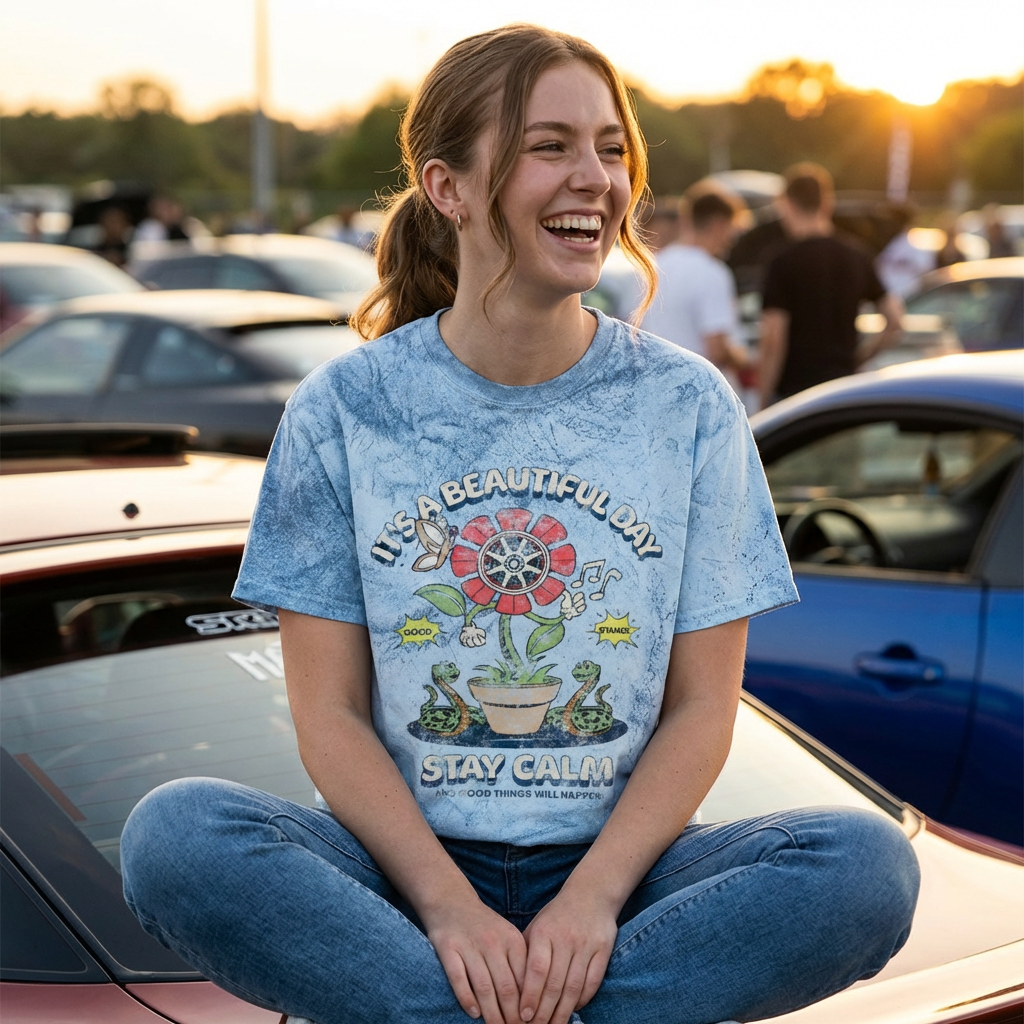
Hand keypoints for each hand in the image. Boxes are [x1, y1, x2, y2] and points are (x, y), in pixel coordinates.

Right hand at [424, 897, 527, 1023]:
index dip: (529, 1005)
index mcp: (512, 940)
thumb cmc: (484, 926)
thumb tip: (532, 1001)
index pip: (525, 979)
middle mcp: (493, 942)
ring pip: (484, 987)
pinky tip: (473, 1013)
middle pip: (506, 987)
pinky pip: (458, 978)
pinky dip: (467, 998)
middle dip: (512, 1016)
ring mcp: (470, 944)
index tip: (532, 1023)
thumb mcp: (507, 937)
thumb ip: (519, 964)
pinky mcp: (448, 948)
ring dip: (492, 1014)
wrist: (451, 900)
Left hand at [519, 891, 617, 1023]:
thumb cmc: (557, 916)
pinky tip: (573, 1009)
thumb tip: (511, 987)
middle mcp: (565, 939)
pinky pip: (592, 982)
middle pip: (555, 983)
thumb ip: (525, 953)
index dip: (530, 996)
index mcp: (544, 932)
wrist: (591, 894)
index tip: (523, 1017)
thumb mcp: (537, 927)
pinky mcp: (603, 950)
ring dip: (563, 1012)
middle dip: (544, 1012)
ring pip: (574, 987)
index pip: (536, 970)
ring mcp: (586, 945)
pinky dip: (583, 999)